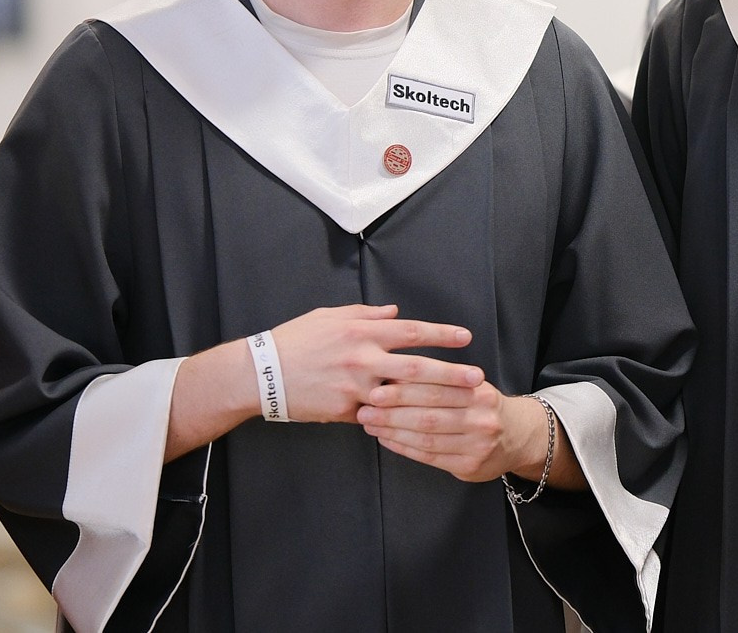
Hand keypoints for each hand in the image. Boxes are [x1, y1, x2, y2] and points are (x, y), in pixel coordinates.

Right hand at [271, 304, 479, 424]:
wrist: (260, 374)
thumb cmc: (295, 340)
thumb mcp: (329, 317)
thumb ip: (365, 314)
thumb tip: (395, 312)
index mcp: (361, 332)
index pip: (411, 332)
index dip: (441, 335)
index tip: (465, 338)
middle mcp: (362, 358)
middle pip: (416, 368)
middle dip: (450, 374)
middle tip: (477, 379)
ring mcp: (355, 388)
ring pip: (402, 397)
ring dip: (432, 403)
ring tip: (458, 407)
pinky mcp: (344, 411)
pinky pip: (376, 416)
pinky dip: (395, 418)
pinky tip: (417, 425)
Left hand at [357, 381, 567, 485]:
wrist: (519, 436)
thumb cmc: (482, 406)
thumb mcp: (471, 385)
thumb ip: (441, 379)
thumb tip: (395, 371)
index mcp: (479, 391)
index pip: (437, 387)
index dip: (404, 388)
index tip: (377, 385)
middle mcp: (481, 417)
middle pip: (429, 413)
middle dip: (393, 410)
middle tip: (365, 406)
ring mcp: (477, 444)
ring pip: (427, 437)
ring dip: (393, 430)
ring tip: (369, 423)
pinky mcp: (469, 466)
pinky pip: (429, 456)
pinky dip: (404, 447)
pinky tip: (386, 439)